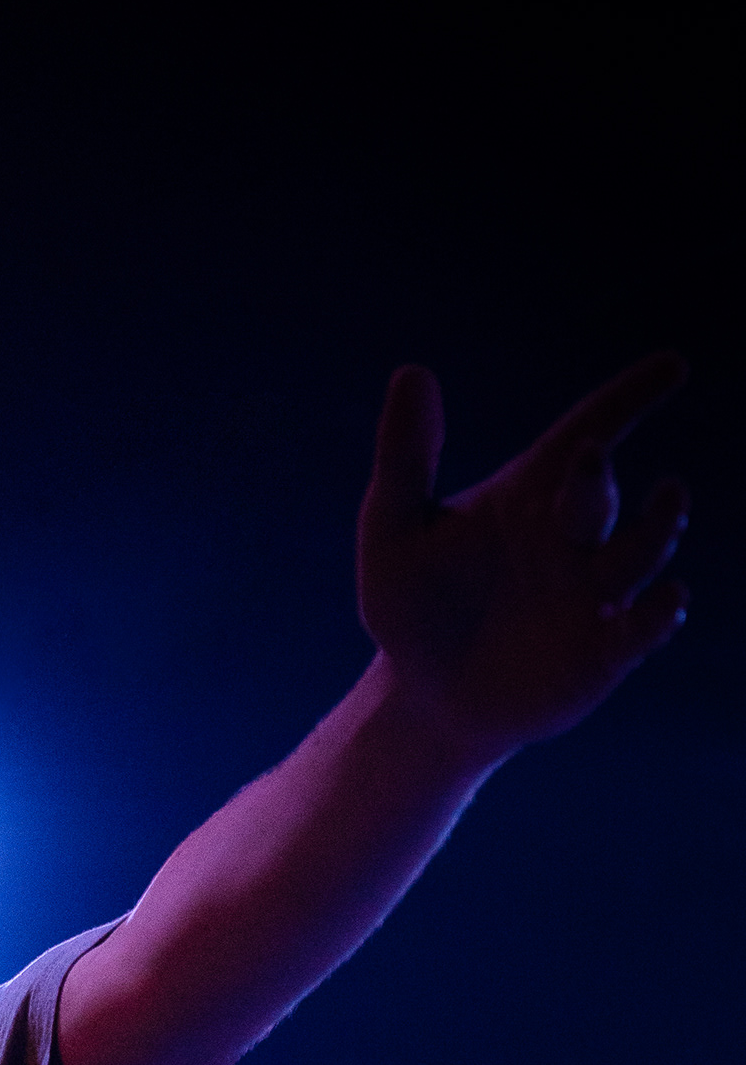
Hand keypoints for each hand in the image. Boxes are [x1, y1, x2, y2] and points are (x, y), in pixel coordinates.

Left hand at [357, 354, 690, 762]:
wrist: (423, 698)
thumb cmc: (411, 608)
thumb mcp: (393, 531)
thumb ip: (405, 456)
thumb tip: (411, 370)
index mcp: (529, 495)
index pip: (588, 431)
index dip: (629, 398)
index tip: (671, 366)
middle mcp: (572, 538)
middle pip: (601, 495)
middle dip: (598, 479)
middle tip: (586, 460)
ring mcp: (593, 594)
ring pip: (640, 552)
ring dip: (656, 530)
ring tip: (666, 502)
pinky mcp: (602, 651)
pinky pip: (641, 627)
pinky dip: (658, 614)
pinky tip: (667, 599)